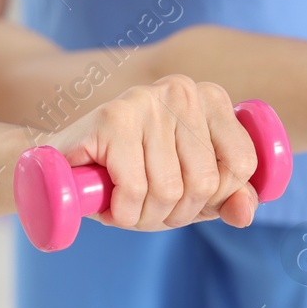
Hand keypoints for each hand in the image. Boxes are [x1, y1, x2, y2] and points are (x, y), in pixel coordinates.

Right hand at [42, 75, 259, 229]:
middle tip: (148, 207)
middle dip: (176, 213)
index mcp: (211, 99)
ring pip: (169, 190)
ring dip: (144, 217)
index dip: (216, 197)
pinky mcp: (112, 117)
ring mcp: (147, 99)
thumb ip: (227, 198)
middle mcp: (183, 90)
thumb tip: (245, 213)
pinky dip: (122, 212)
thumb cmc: (132, 175)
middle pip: (205, 182)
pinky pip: (134, 189)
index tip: (187, 198)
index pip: (242, 163)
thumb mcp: (189, 188)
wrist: (61, 165)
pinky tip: (110, 204)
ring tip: (126, 204)